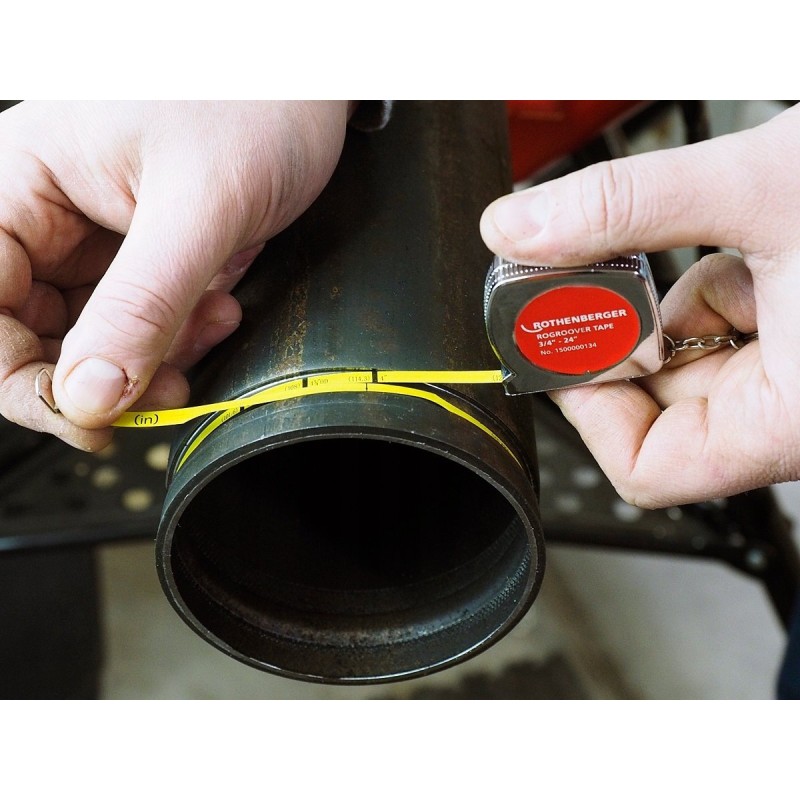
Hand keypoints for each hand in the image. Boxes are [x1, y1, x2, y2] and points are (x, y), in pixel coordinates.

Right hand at [0, 100, 349, 449]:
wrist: (316, 86)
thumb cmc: (256, 100)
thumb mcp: (199, 205)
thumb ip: (142, 303)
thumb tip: (89, 395)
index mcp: (24, 181)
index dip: (18, 374)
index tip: (83, 415)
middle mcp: (52, 214)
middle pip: (33, 334)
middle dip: (101, 378)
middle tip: (163, 392)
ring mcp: (102, 240)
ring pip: (97, 341)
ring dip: (152, 359)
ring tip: (210, 325)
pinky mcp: (150, 258)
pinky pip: (146, 325)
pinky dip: (182, 337)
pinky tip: (220, 310)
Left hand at [481, 103, 799, 507]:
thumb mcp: (763, 185)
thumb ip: (626, 207)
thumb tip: (518, 229)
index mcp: (796, 419)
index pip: (649, 469)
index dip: (590, 411)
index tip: (562, 343)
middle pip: (662, 410)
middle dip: (624, 338)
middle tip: (588, 275)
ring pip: (695, 359)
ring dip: (669, 300)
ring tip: (682, 241)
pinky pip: (735, 324)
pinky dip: (712, 283)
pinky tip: (733, 237)